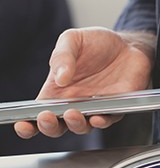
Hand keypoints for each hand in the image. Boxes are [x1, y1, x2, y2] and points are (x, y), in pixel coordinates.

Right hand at [14, 27, 154, 138]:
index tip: (22, 125)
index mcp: (57, 90)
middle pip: (58, 126)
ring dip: (75, 124)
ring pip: (82, 127)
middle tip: (47, 117)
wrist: (129, 45)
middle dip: (49, 127)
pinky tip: (97, 118)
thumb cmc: (98, 44)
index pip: (38, 111)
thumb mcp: (73, 40)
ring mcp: (95, 108)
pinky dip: (102, 121)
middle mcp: (74, 103)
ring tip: (72, 113)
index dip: (28, 123)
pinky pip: (108, 120)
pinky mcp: (116, 108)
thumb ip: (62, 56)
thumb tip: (60, 78)